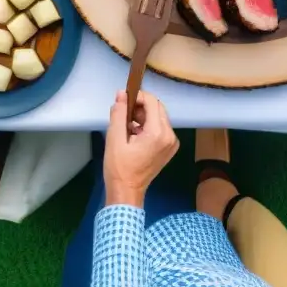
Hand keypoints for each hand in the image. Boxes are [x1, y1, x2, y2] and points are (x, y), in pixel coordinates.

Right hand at [103, 90, 178, 207]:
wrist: (126, 192)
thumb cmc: (119, 167)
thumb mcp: (114, 138)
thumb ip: (119, 113)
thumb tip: (121, 94)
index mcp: (158, 133)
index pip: (152, 102)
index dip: (138, 96)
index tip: (123, 99)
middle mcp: (170, 135)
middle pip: (157, 108)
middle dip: (140, 106)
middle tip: (123, 113)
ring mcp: (172, 143)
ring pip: (159, 117)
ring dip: (143, 116)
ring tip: (126, 124)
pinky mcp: (169, 148)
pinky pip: (160, 128)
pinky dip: (148, 126)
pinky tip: (134, 133)